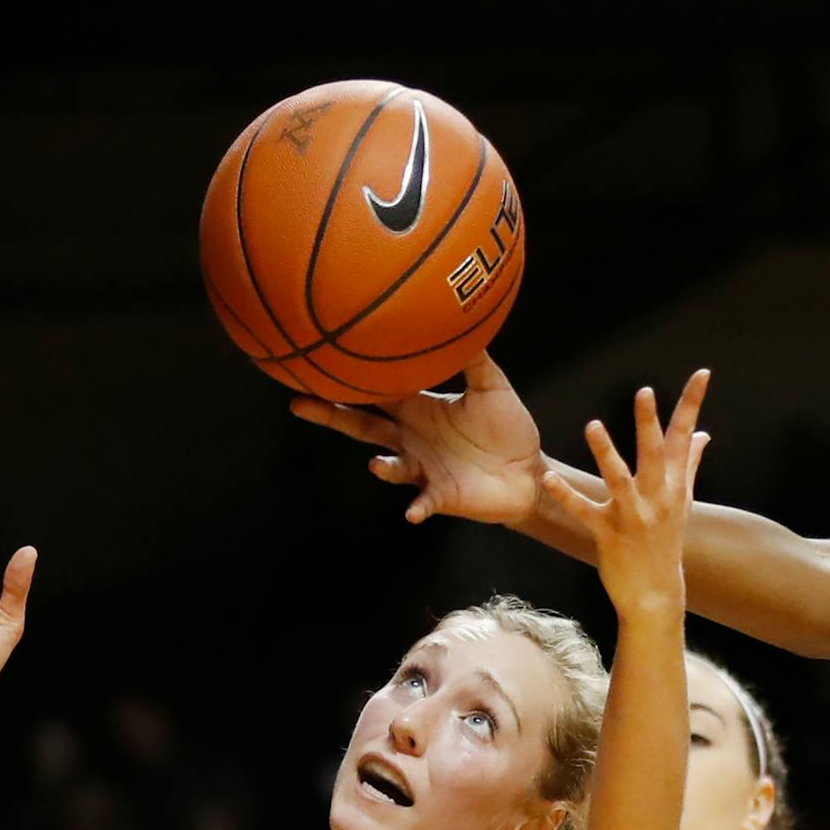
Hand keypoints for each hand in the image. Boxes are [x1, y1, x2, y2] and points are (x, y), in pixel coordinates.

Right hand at [287, 352, 545, 525]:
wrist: (530, 472)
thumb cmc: (508, 428)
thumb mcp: (492, 387)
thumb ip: (473, 358)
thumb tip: (461, 317)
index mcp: (418, 409)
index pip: (376, 391)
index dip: (349, 379)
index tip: (316, 364)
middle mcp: (411, 438)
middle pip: (363, 425)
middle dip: (332, 415)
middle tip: (299, 403)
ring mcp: (423, 469)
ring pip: (391, 465)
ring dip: (383, 467)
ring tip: (376, 466)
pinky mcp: (441, 496)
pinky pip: (424, 501)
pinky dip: (418, 506)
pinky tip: (413, 512)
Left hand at [542, 374, 708, 622]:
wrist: (656, 594)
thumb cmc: (666, 542)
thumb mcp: (683, 502)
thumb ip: (691, 463)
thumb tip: (704, 433)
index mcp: (675, 485)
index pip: (686, 437)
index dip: (692, 403)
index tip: (701, 372)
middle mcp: (658, 498)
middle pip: (655, 454)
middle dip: (649, 423)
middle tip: (644, 392)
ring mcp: (634, 517)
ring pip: (620, 480)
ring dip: (606, 453)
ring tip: (592, 426)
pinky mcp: (609, 535)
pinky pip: (584, 512)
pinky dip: (566, 495)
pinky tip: (550, 477)